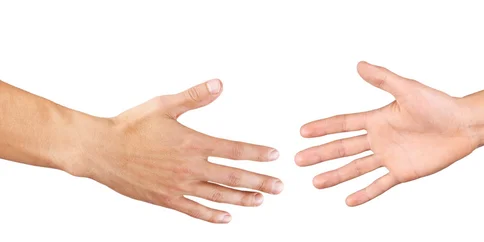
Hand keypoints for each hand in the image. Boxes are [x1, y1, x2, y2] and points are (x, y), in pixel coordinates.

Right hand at [69, 79, 282, 222]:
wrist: (100, 150)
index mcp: (192, 142)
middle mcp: (189, 167)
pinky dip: (211, 215)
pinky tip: (227, 218)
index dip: (257, 153)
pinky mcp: (166, 198)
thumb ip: (195, 96)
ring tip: (261, 201)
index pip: (234, 149)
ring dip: (242, 199)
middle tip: (280, 187)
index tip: (275, 156)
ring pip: (217, 195)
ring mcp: (178, 185)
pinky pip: (193, 210)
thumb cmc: (130, 125)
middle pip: (232, 177)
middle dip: (259, 182)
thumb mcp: (164, 105)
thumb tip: (219, 84)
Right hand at [295, 61, 480, 205]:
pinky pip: (379, 184)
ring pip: (356, 168)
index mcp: (377, 119)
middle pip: (343, 148)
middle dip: (320, 154)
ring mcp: (389, 157)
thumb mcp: (408, 90)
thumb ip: (383, 79)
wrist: (464, 126)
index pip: (343, 124)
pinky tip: (349, 199)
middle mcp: (379, 138)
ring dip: (336, 175)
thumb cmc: (439, 104)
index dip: (323, 127)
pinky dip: (364, 193)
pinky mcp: (402, 172)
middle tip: (299, 160)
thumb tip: (359, 65)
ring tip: (316, 182)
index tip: (303, 132)